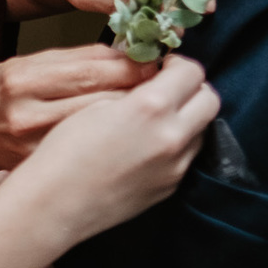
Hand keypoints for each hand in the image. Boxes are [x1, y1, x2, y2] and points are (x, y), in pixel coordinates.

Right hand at [0, 43, 157, 171]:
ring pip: (113, 133)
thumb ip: (78, 59)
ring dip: (143, 121)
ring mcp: (41, 151)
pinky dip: (126, 147)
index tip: (158, 60)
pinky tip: (133, 139)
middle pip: (109, 102)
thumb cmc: (0, 94)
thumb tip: (131, 52)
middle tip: (166, 85)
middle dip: (146, 91)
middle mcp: (30, 116)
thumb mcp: (28, 63)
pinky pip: (103, 157)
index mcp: (24, 80)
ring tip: (152, 111)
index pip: (96, 69)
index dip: (136, 64)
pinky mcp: (53, 176)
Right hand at [9, 54, 218, 246]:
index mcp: (151, 107)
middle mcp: (173, 136)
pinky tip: (147, 146)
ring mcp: (176, 166)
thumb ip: (132, 89)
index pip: (192, 72)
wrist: (56, 204)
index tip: (163, 67)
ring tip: (156, 118)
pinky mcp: (171, 187)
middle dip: (193, 88)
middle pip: (210, 100)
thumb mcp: (95, 104)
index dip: (178, 64)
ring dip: (187, 117)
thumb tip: (151, 79)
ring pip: (202, 130)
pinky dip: (176, 143)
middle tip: (169, 87)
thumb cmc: (65, 150)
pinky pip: (187, 156)